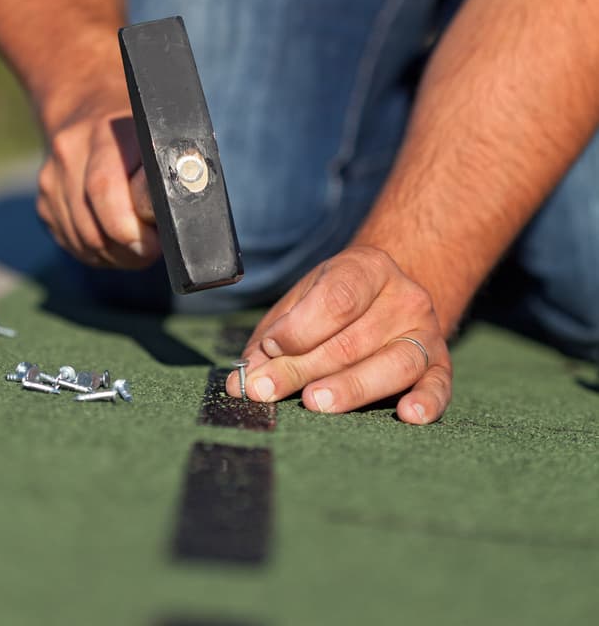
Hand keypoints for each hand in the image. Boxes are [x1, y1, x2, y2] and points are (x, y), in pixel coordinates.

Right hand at [37, 93, 160, 267]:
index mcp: (105, 134)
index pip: (105, 190)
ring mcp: (50, 179)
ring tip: (137, 246)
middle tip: (150, 250)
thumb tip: (180, 211)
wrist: (86, 105)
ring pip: (82, 243)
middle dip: (127, 251)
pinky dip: (97, 252)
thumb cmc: (139, 130)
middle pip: (94, 227)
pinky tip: (114, 240)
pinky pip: (71, 244)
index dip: (130, 229)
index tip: (154, 245)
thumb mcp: (161, 137)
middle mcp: (70, 153)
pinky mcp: (43, 202)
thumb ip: (169, 169)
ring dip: (114, 256)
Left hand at [226, 246, 451, 423]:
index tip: (270, 348)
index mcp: (368, 268)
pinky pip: (439, 385)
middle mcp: (404, 296)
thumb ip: (273, 339)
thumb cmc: (338, 302)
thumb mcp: (304, 303)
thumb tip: (242, 382)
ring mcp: (426, 331)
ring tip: (316, 402)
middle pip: (353, 339)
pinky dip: (427, 401)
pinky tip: (407, 414)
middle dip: (304, 368)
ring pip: (394, 363)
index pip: (337, 298)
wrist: (391, 295)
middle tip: (268, 391)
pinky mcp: (441, 364)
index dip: (300, 328)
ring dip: (352, 387)